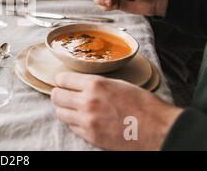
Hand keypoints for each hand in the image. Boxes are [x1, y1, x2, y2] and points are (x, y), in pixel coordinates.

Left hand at [51, 72, 182, 150]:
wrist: (160, 130)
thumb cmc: (144, 105)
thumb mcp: (119, 84)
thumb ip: (96, 83)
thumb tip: (80, 83)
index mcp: (96, 84)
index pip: (62, 79)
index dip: (62, 80)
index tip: (63, 82)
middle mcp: (87, 101)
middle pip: (56, 96)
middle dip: (59, 94)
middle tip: (65, 95)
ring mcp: (87, 121)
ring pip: (60, 113)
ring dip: (65, 109)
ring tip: (75, 109)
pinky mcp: (90, 136)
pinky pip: (72, 128)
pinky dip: (75, 123)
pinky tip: (85, 120)